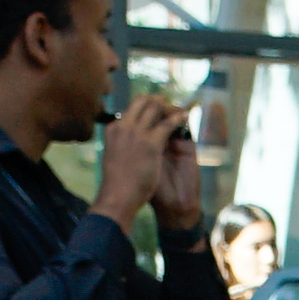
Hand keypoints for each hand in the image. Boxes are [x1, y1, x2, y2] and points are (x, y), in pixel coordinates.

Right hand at [91, 91, 196, 229]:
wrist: (118, 199)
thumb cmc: (116, 183)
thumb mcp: (116, 157)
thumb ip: (123, 144)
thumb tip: (129, 141)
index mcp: (113, 130)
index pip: (131, 109)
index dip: (145, 106)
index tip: (156, 108)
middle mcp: (123, 127)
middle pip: (142, 101)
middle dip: (157, 100)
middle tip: (168, 104)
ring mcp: (136, 133)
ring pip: (156, 108)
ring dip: (169, 107)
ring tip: (178, 110)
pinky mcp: (151, 143)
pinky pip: (168, 123)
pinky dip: (179, 118)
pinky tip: (185, 117)